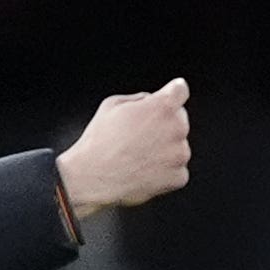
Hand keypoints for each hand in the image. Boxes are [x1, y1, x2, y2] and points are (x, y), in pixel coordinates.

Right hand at [56, 77, 191, 218]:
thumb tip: (150, 101)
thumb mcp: (111, 105)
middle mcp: (177, 128)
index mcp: (163, 106)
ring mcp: (180, 154)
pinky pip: (177, 171)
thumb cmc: (97, 143)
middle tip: (138, 139)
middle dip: (163, 126)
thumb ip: (139, 98)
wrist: (89, 179)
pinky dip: (164, 173)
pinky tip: (143, 172)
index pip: (180, 90)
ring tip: (136, 158)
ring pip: (178, 148)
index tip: (165, 101)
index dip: (170, 95)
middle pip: (179, 121)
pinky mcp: (178, 177)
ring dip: (163, 151)